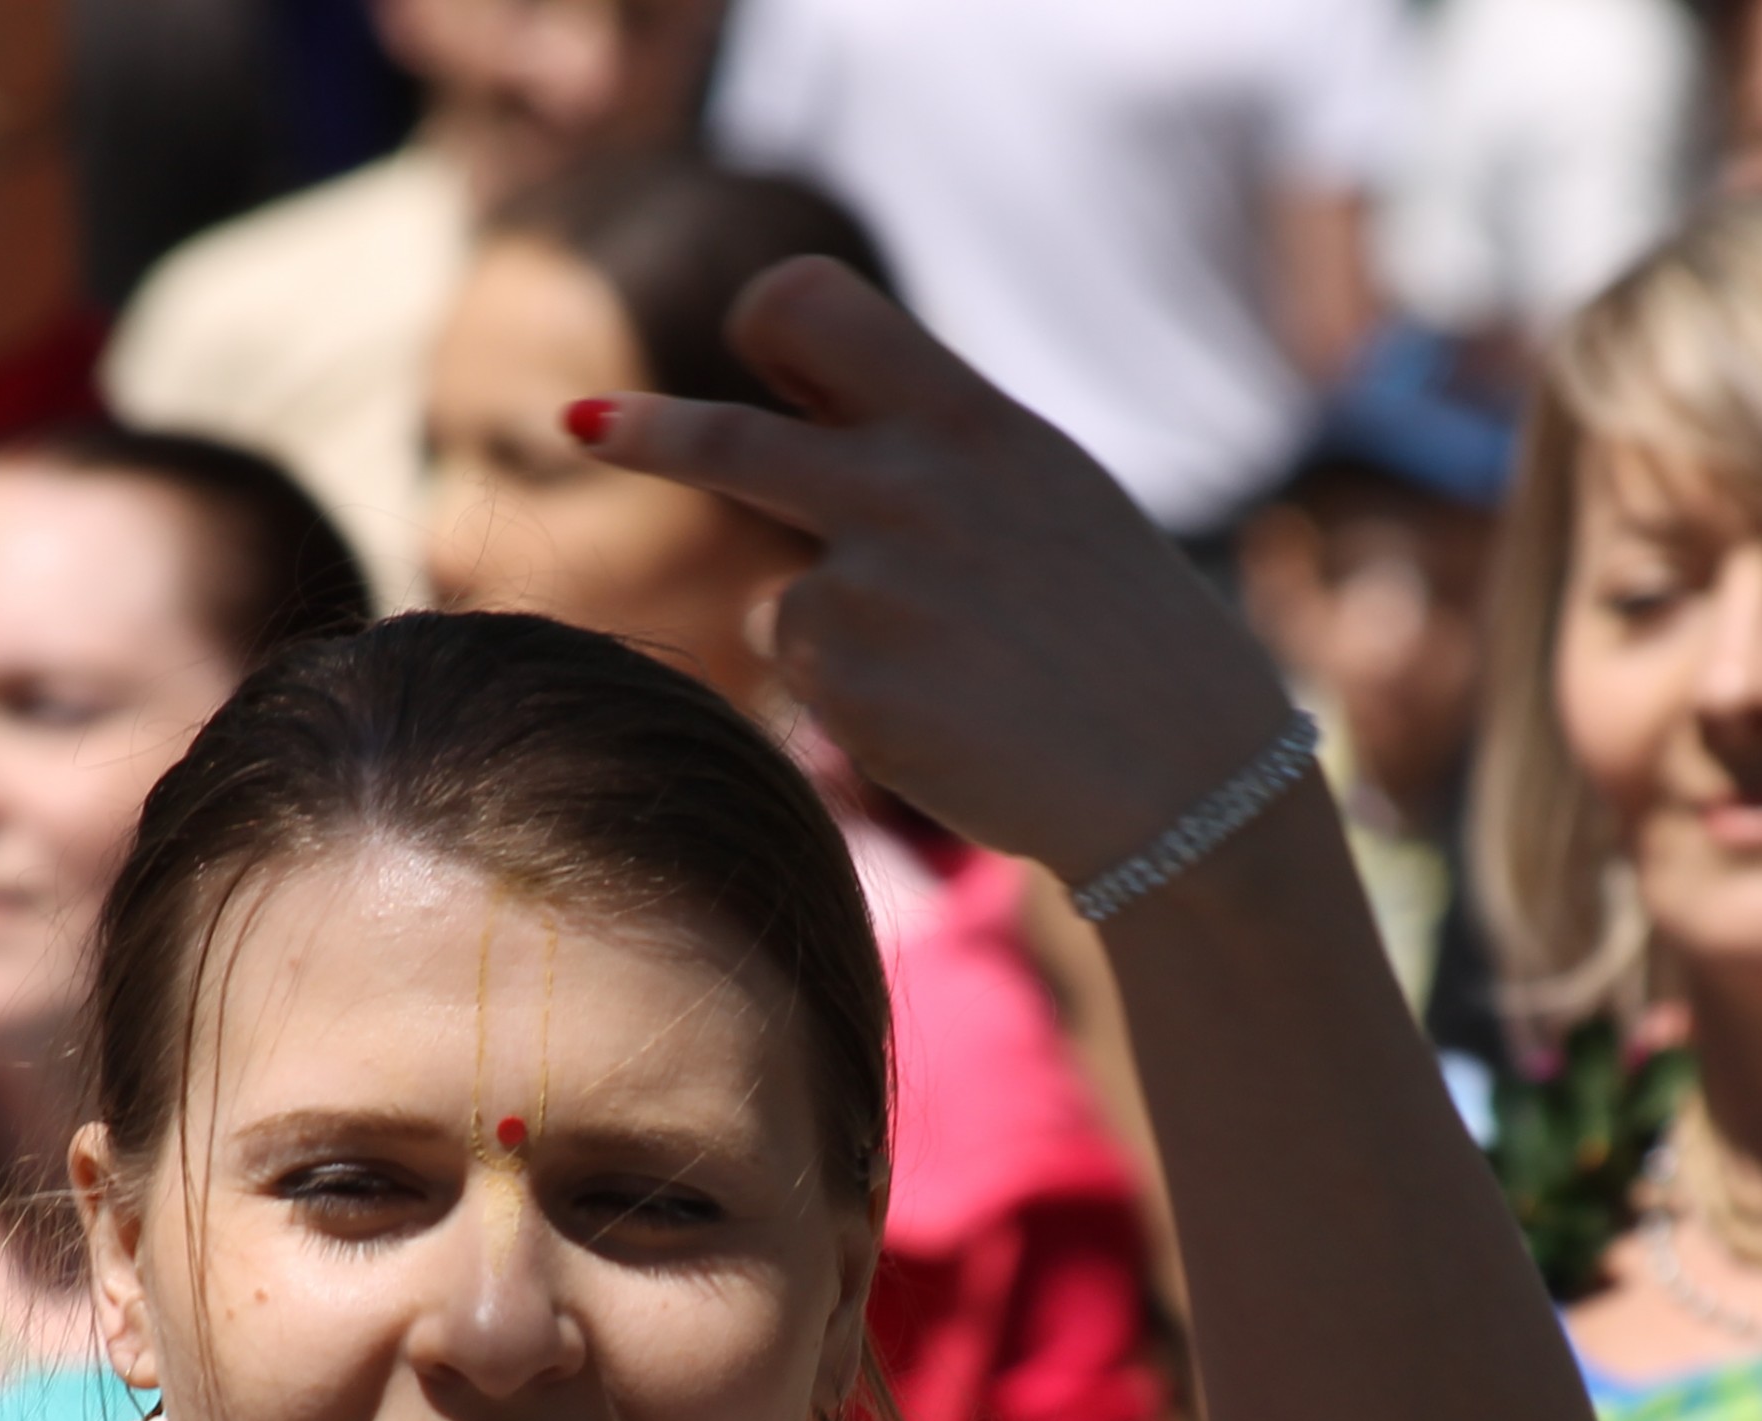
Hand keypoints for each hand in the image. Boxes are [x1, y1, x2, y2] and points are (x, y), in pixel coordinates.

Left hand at [576, 260, 1295, 888]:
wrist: (1180, 775)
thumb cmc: (1123, 633)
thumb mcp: (1046, 492)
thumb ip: (931, 444)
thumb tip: (797, 398)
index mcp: (966, 418)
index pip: (810, 304)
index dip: (765, 328)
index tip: (744, 354)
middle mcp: (906, 485)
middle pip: (726, 439)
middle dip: (642, 437)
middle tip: (581, 429)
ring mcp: (870, 586)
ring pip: (781, 592)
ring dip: (836, 630)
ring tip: (954, 667)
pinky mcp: (846, 684)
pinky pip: (804, 676)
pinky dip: (853, 697)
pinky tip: (944, 715)